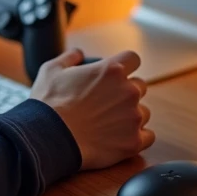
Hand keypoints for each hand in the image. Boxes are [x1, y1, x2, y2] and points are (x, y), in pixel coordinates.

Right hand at [30, 48, 153, 170]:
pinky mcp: (134, 141)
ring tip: (108, 123)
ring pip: (144, 112)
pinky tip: (119, 138)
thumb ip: (69, 57)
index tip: (117, 74)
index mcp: (111, 70)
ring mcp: (133, 117)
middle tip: (106, 102)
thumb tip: (78, 53)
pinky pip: (148, 136)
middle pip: (140, 86)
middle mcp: (128, 91)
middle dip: (126, 92)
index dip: (125, 65)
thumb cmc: (49, 104)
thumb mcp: (51, 70)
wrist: (49, 138)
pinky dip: (136, 137)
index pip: (133, 59)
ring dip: (130, 115)